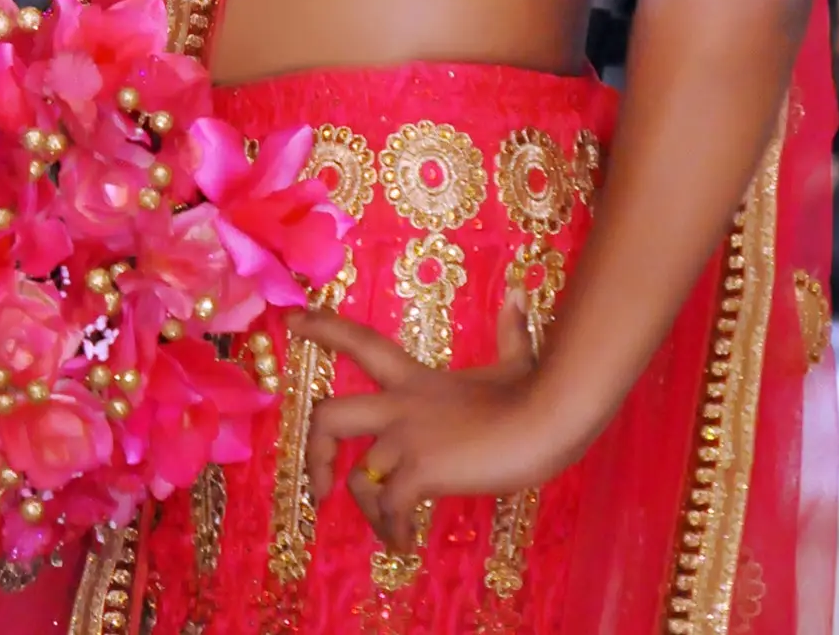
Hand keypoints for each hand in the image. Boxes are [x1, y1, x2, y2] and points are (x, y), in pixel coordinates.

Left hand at [292, 293, 578, 554]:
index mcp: (416, 379)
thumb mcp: (517, 362)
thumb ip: (511, 331)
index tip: (293, 322)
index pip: (360, 343)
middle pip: (329, 415)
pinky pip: (389, 507)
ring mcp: (407, 437)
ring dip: (371, 513)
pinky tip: (407, 543)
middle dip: (314, 454)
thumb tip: (519, 294)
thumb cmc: (534, 394)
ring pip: (359, 478)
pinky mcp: (420, 470)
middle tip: (320, 489)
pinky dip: (393, 531)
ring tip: (393, 530)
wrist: (545, 421)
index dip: (324, 329)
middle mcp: (401, 405)